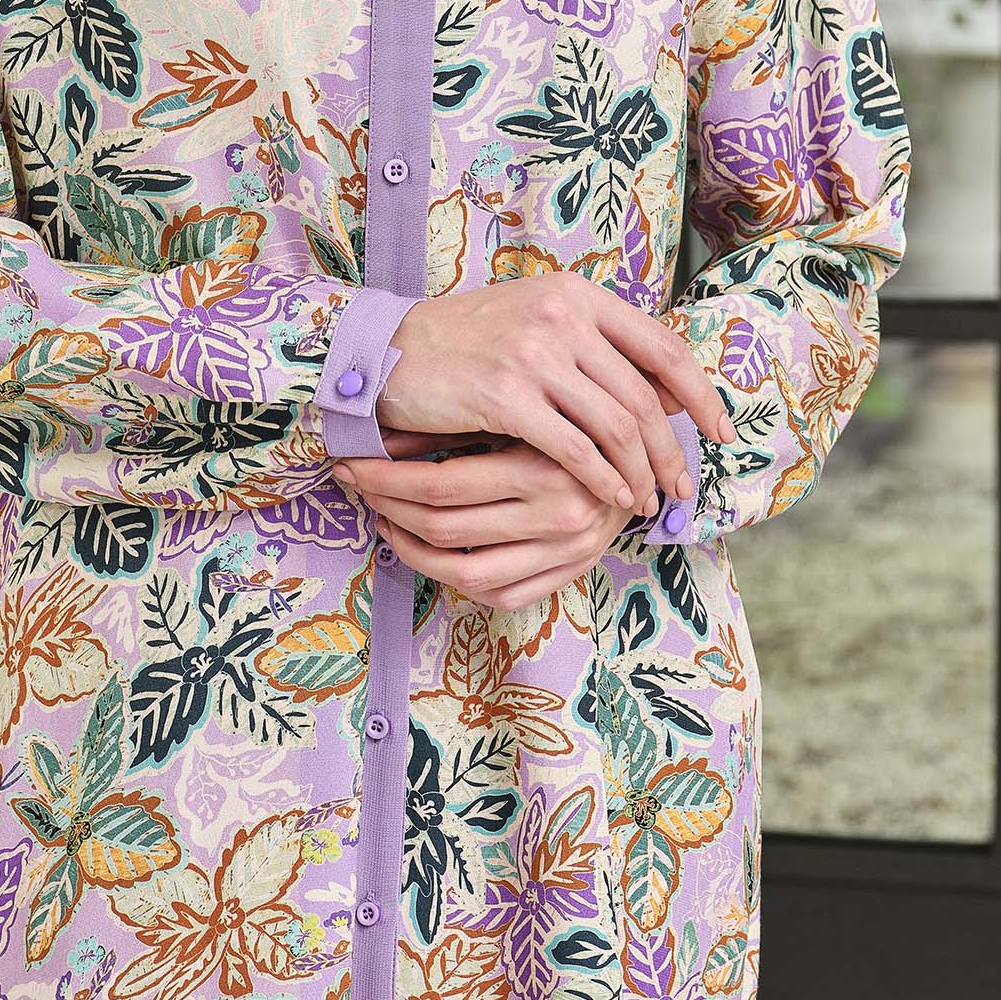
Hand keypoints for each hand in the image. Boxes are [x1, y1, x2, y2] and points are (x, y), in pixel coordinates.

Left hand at [333, 432, 665, 617]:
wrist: (648, 450)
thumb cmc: (573, 415)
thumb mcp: (526, 406)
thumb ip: (468, 418)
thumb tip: (383, 426)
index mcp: (547, 467)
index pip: (442, 486)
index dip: (386, 479)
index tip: (352, 462)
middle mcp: (558, 517)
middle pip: (444, 526)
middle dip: (386, 504)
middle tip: (356, 481)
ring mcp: (563, 554)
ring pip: (461, 568)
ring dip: (407, 543)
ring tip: (380, 515)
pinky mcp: (566, 575)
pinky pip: (494, 593)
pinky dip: (447, 575)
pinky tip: (420, 547)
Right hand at [367, 276, 733, 530]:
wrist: (390, 350)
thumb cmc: (468, 343)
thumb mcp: (539, 324)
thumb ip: (599, 349)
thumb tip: (671, 395)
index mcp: (577, 295)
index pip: (663, 347)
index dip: (700, 394)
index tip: (720, 431)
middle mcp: (562, 317)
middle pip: (644, 395)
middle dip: (671, 450)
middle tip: (683, 487)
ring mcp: (534, 354)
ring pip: (615, 424)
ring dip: (639, 472)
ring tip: (645, 502)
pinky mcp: (505, 394)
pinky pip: (573, 448)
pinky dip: (601, 479)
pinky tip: (610, 500)